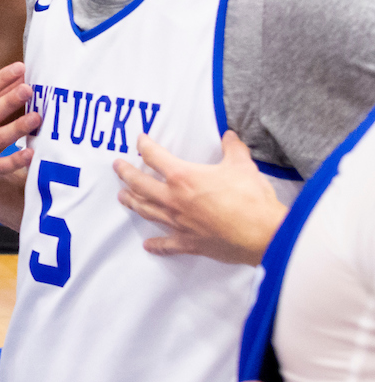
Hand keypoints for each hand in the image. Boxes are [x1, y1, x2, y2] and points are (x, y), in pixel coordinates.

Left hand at [116, 131, 287, 265]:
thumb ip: (233, 148)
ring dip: (132, 202)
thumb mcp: (242, 165)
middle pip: (140, 184)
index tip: (139, 140)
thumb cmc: (252, 199)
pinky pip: (167, 244)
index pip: (155, 156)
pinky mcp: (189, 242)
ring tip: (122, 196)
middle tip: (117, 167)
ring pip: (146, 210)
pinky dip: (156, 245)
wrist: (264, 234)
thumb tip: (230, 136)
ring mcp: (178, 222)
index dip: (144, 146)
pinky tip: (147, 245)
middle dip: (126, 174)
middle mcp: (174, 199)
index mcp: (183, 177)